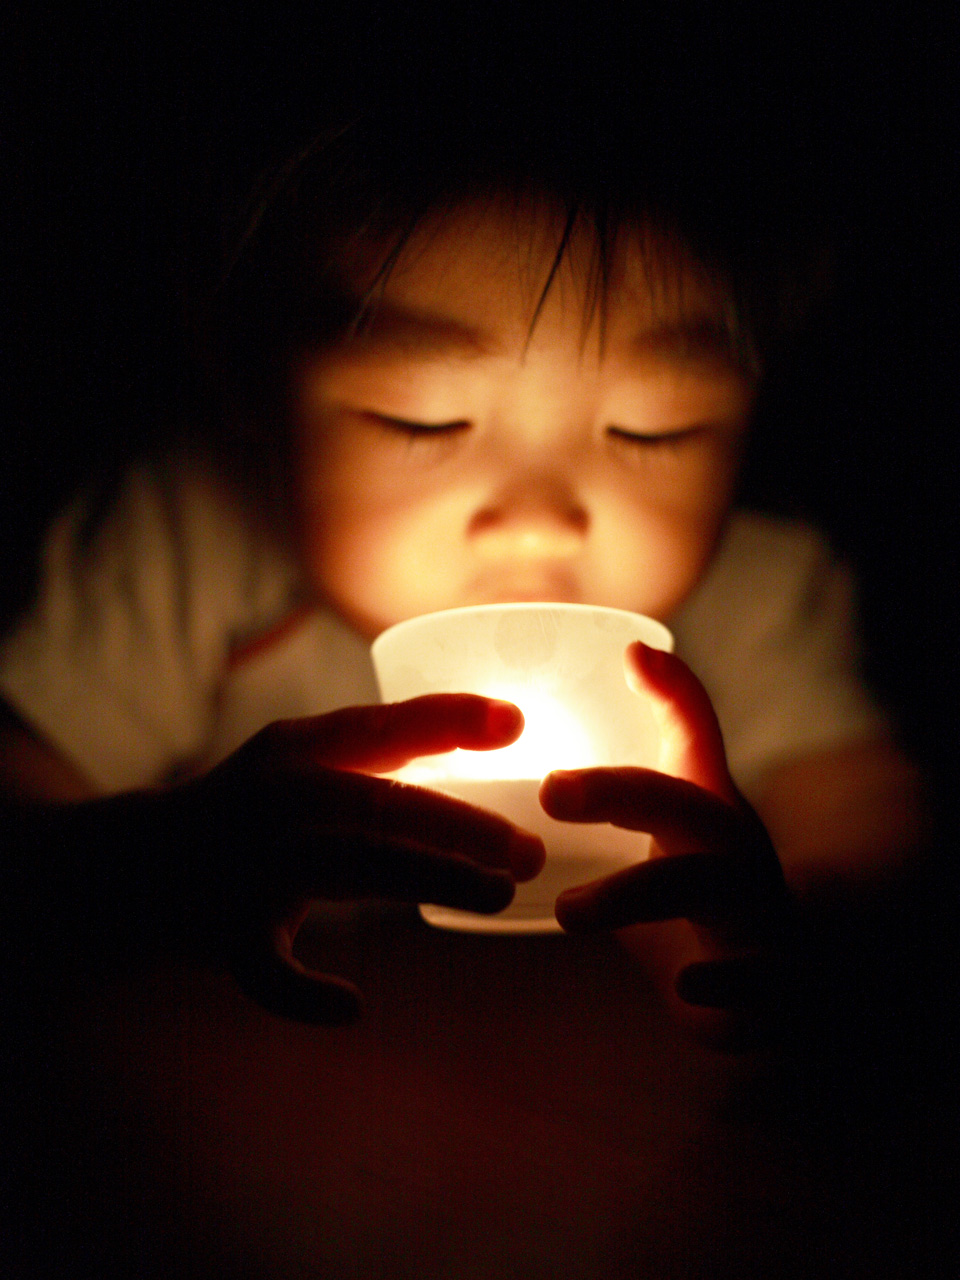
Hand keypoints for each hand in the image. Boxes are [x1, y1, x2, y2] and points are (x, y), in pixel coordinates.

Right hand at [173, 695, 544, 1024]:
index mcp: (298, 750)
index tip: (518, 724)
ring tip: (498, 895)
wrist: (127, 865)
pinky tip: (350, 1005)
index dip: (451, 719)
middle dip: (462, 826)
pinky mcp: (222, 932)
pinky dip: (305, 992)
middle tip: (530, 851)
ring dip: (431, 878)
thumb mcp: (300, 758)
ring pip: (352, 868)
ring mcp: (249, 864)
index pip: (382, 725)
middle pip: (383, 805)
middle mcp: (278, 798)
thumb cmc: (243, 808)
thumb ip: (383, 746)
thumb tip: (495, 730)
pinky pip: (267, 968)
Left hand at [540, 643, 794, 1048]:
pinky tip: (689, 988)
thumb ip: (632, 764)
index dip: (665, 701)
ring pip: (712, 889)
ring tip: (569, 913)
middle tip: (550, 792)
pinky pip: (761, 982)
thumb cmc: (706, 885)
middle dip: (625, 793)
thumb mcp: (671, 823)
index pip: (689, 742)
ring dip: (638, 894)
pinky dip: (728, 984)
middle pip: (693, 807)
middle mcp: (739, 854)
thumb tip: (626, 658)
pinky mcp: (774, 982)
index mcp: (710, 811)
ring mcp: (762, 914)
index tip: (608, 691)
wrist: (782, 980)